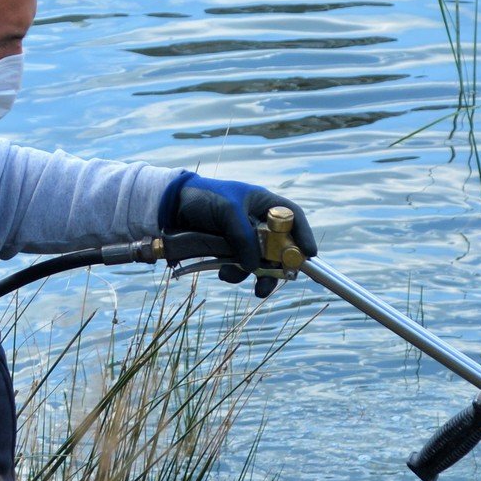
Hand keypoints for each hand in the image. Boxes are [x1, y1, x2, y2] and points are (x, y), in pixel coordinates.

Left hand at [161, 173, 317, 296]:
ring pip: (260, 262)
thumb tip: (255, 267)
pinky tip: (222, 273)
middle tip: (272, 282)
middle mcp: (257, 221)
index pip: (292, 217)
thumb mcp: (227, 212)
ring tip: (235, 278)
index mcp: (262, 203)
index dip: (304, 235)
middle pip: (280, 247)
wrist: (170, 208)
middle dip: (277, 267)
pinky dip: (234, 273)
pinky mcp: (228, 250)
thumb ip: (244, 237)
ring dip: (253, 275)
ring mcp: (243, 238)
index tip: (309, 255)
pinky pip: (240, 267)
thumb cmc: (203, 198)